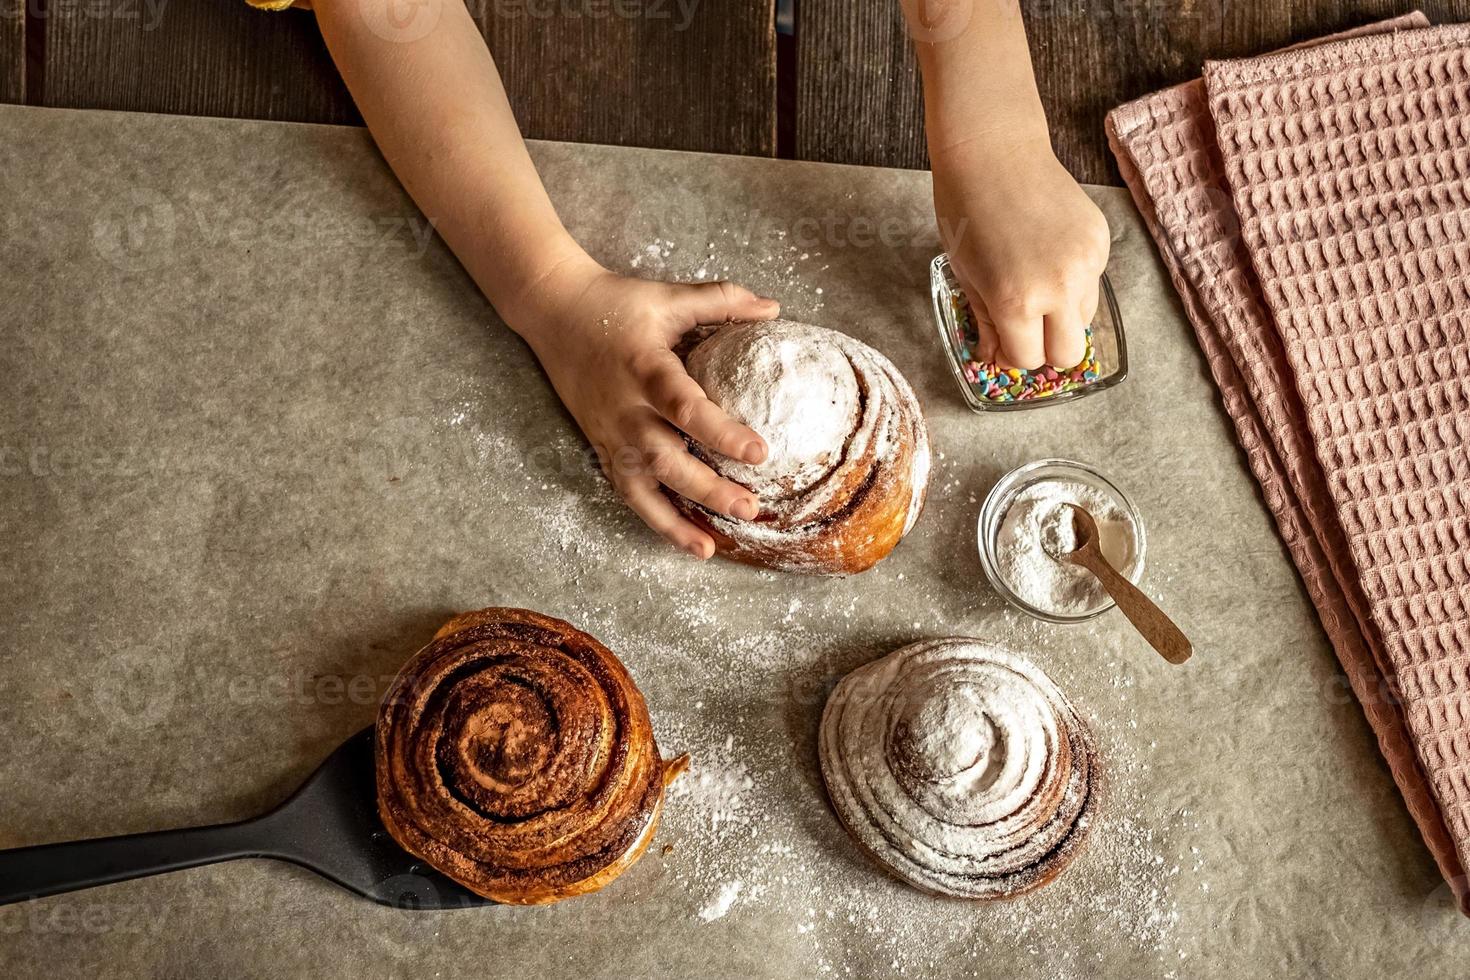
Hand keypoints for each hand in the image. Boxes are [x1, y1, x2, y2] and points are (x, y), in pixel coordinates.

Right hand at [511, 256, 780, 557]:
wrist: (554, 313)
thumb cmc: (616, 304)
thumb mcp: (670, 297)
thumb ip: (722, 301)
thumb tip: (773, 310)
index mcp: (645, 368)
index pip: (684, 407)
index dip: (721, 433)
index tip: (759, 452)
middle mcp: (626, 410)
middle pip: (665, 459)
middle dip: (707, 489)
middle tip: (749, 508)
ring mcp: (611, 435)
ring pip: (642, 488)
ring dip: (676, 522)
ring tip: (711, 548)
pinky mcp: (604, 449)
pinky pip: (629, 494)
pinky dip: (656, 521)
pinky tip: (688, 542)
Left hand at [931, 134, 1109, 369]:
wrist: (995, 153)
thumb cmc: (966, 211)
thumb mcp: (966, 275)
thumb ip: (987, 321)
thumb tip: (996, 355)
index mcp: (1017, 301)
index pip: (1028, 359)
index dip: (1012, 356)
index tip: (1003, 343)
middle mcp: (1059, 287)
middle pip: (1068, 354)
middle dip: (1046, 350)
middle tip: (1026, 329)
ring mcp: (1087, 264)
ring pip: (1083, 319)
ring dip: (1061, 316)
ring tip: (1035, 285)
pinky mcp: (1101, 241)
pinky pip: (1092, 282)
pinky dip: (1073, 282)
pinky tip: (1048, 254)